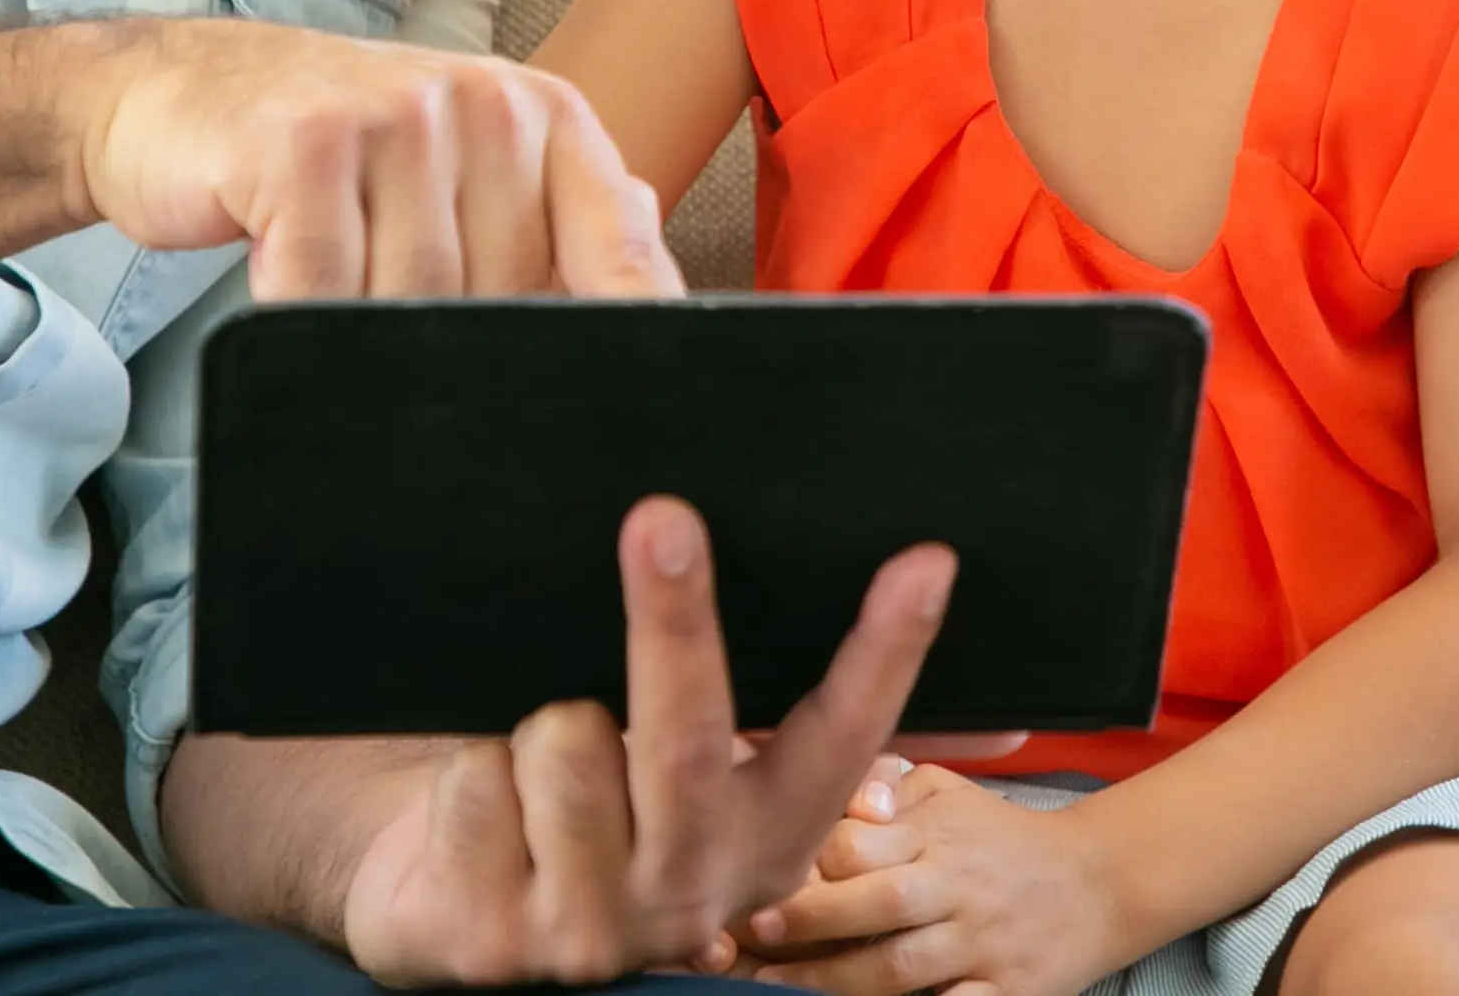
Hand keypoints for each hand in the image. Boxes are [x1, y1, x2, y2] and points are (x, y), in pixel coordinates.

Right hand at [68, 18, 679, 299]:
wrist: (174, 92)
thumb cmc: (326, 153)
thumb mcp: (452, 169)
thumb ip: (544, 228)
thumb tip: (649, 309)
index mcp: (542, 118)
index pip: (619, 245)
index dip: (636, 332)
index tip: (640, 417)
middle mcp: (485, 104)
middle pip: (504, 299)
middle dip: (454, 352)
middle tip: (398, 347)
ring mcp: (399, 115)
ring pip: (415, 302)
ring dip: (365, 330)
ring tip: (331, 299)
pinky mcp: (307, 142)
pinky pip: (324, 289)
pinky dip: (301, 313)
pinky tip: (279, 288)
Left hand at [337, 498, 957, 985]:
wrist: (460, 923)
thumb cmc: (602, 810)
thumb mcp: (705, 788)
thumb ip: (803, 734)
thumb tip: (998, 714)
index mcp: (765, 839)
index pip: (845, 737)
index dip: (889, 651)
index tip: (924, 564)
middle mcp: (690, 894)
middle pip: (687, 741)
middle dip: (675, 621)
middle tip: (663, 520)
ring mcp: (589, 928)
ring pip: (565, 742)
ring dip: (538, 723)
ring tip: (538, 758)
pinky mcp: (488, 938)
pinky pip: (478, 778)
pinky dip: (470, 765)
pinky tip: (486, 808)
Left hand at [732, 761, 1134, 995]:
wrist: (1100, 883)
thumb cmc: (1003, 840)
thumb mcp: (952, 794)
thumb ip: (890, 788)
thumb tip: (837, 790)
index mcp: (938, 837)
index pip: (865, 841)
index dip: (811, 858)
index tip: (760, 873)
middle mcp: (959, 890)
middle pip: (881, 904)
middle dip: (813, 920)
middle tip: (753, 933)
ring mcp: (983, 947)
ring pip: (903, 971)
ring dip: (836, 983)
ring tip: (775, 989)